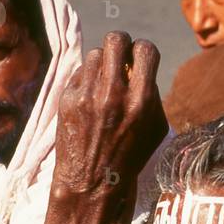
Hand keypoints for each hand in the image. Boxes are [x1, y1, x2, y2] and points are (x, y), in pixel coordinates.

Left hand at [53, 31, 167, 209]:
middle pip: (116, 39)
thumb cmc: (128, 157)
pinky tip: (89, 98)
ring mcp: (88, 95)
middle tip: (119, 57)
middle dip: (120, 44)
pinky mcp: (68, 99)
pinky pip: (80, 73)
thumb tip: (141, 68)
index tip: (138, 58)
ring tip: (103, 83)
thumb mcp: (155, 129)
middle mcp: (114, 94)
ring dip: (101, 64)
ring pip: (95, 54)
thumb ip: (152, 94)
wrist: (91, 183)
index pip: (145, 50)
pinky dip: (86, 80)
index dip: (142, 50)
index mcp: (141, 101)